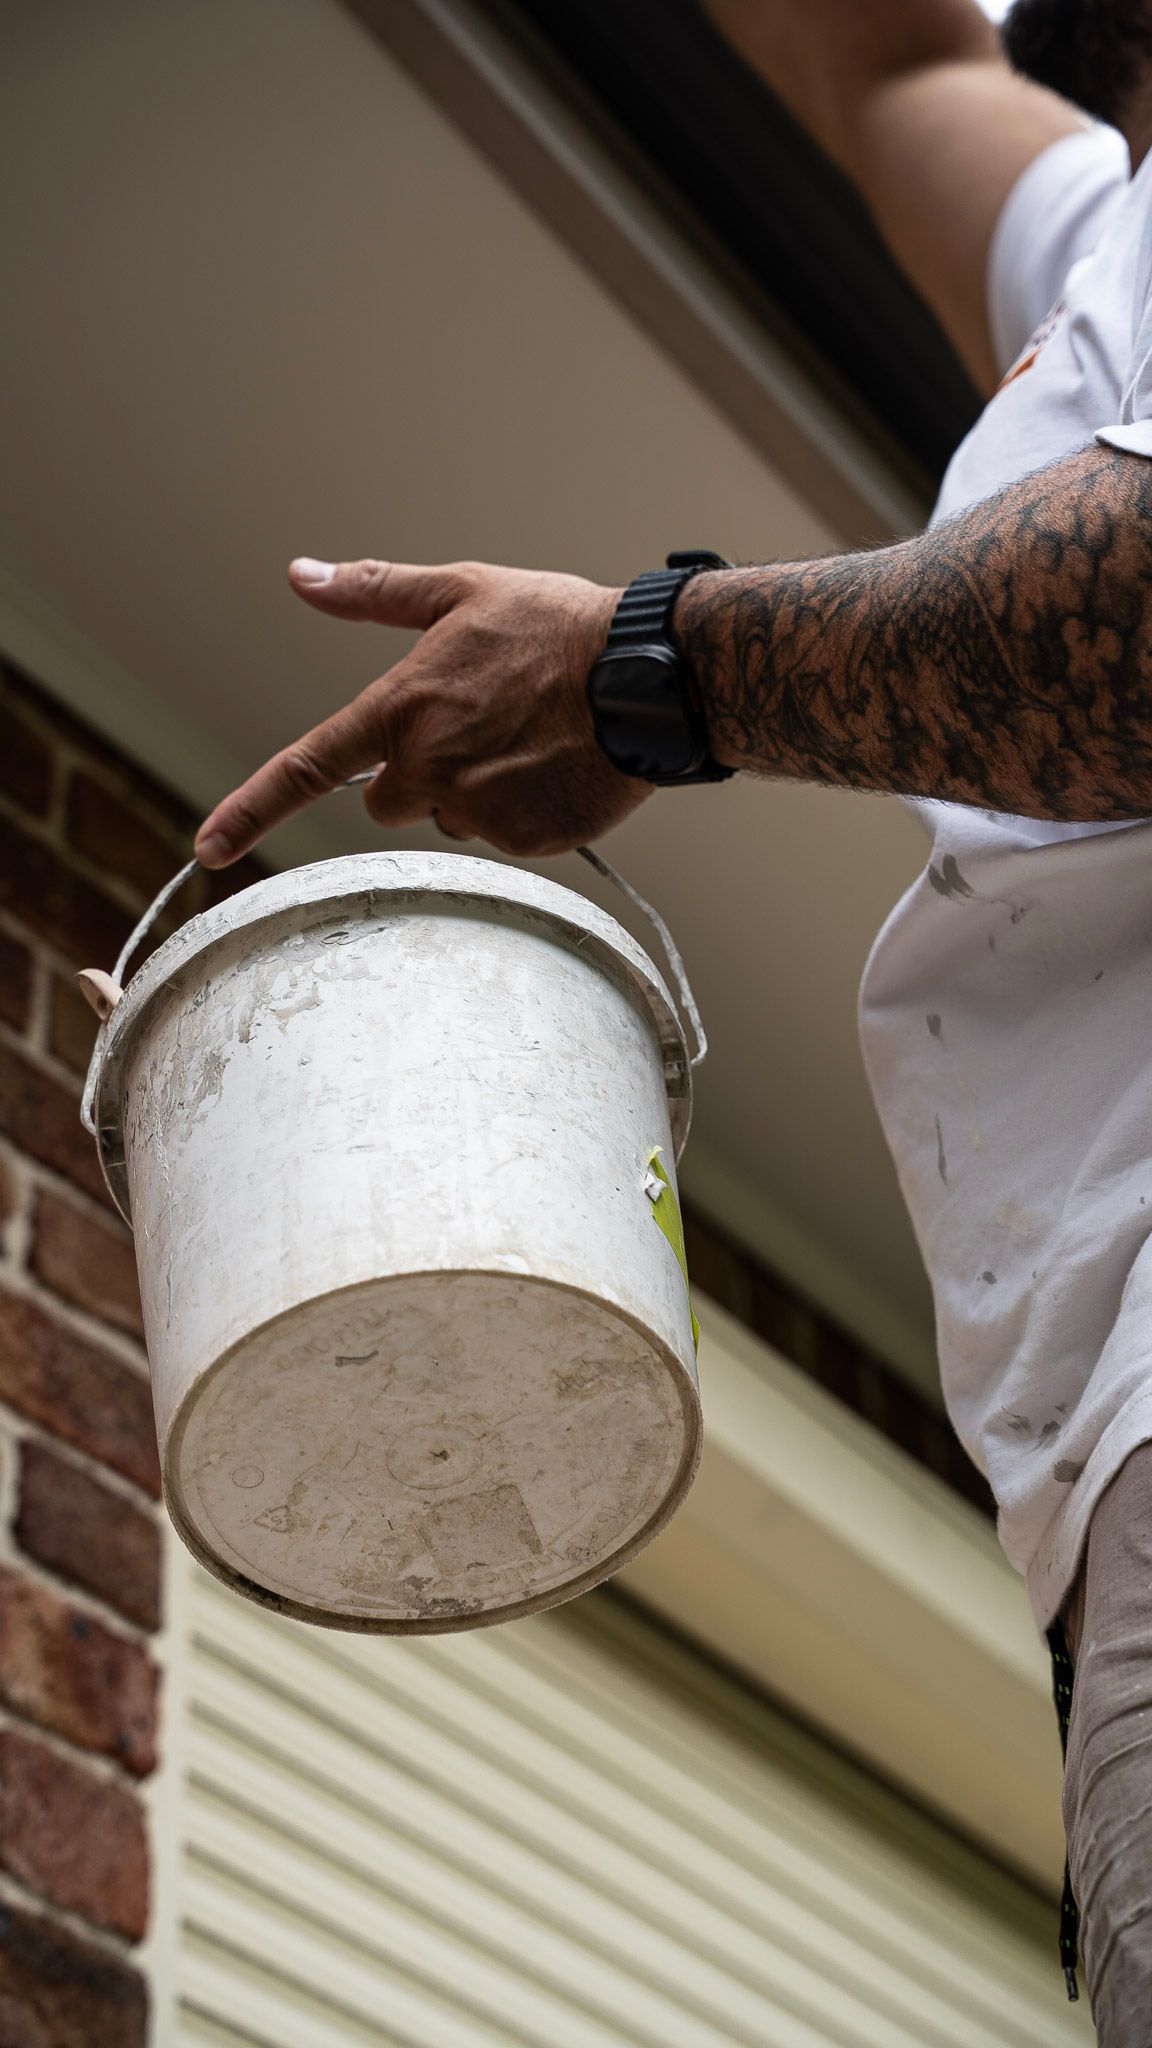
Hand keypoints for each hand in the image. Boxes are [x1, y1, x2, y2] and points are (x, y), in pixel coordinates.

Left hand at [194, 556, 645, 866]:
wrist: (650, 677)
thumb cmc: (558, 626)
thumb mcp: (462, 590)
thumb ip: (375, 591)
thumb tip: (301, 574)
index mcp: (401, 708)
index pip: (305, 768)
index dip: (248, 811)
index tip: (208, 847)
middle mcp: (428, 768)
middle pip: (389, 799)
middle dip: (420, 774)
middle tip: (480, 727)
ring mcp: (475, 809)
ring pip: (449, 817)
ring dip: (475, 790)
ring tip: (531, 740)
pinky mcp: (523, 840)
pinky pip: (503, 835)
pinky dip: (523, 810)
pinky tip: (556, 766)